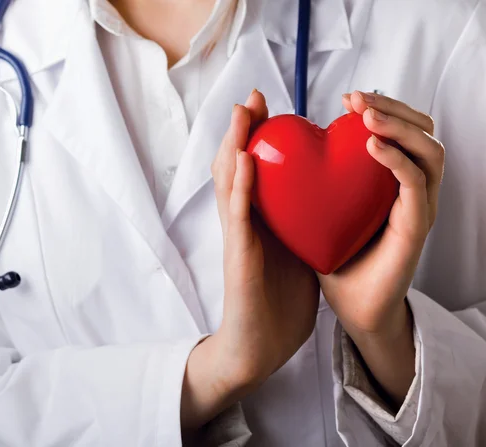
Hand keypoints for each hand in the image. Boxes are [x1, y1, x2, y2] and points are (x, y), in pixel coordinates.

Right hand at [181, 90, 319, 430]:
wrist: (259, 348)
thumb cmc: (280, 305)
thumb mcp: (298, 255)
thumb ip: (302, 227)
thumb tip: (325, 203)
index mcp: (260, 222)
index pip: (254, 171)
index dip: (258, 138)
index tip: (270, 108)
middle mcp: (243, 224)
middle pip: (234, 167)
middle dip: (242, 130)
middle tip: (252, 97)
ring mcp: (237, 239)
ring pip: (228, 184)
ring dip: (233, 146)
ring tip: (242, 113)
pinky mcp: (238, 258)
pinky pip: (237, 217)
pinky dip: (239, 186)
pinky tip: (243, 160)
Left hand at [319, 91, 444, 405]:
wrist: (349, 306)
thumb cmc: (333, 255)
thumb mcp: (317, 206)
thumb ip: (310, 176)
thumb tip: (279, 145)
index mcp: (387, 182)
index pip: (398, 131)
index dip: (379, 108)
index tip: (347, 98)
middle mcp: (408, 190)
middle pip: (421, 131)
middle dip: (392, 107)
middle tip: (357, 99)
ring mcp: (416, 207)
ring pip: (428, 150)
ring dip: (399, 125)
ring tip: (367, 114)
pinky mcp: (415, 228)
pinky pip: (414, 184)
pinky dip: (396, 160)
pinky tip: (371, 146)